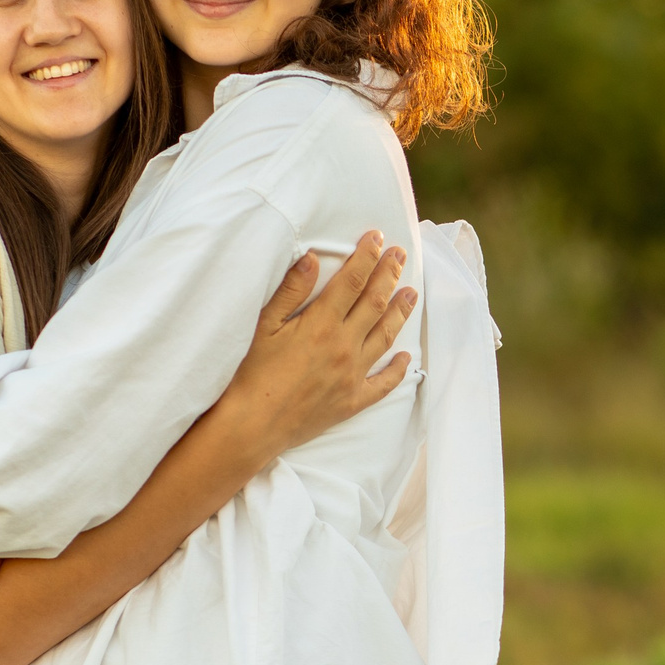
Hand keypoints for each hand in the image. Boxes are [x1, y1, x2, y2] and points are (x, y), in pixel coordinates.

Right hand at [219, 231, 417, 461]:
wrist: (252, 425)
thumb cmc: (251, 373)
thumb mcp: (264, 325)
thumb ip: (290, 290)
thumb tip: (313, 258)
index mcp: (321, 324)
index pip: (352, 281)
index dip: (367, 257)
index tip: (377, 238)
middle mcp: (344, 346)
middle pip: (375, 303)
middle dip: (389, 275)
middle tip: (400, 255)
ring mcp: (352, 375)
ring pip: (385, 337)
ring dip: (400, 312)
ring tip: (412, 292)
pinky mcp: (352, 401)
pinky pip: (383, 384)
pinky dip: (397, 369)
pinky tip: (406, 357)